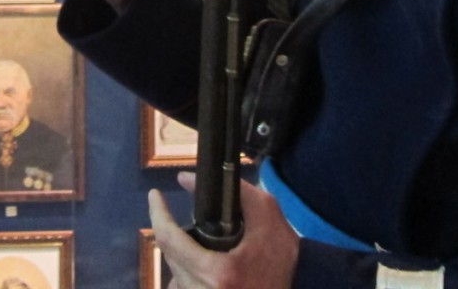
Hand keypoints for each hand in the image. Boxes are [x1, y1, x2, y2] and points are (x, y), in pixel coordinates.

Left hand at [149, 172, 298, 288]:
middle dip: (175, 237)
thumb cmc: (284, 255)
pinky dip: (189, 279)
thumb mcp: (267, 213)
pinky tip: (208, 272)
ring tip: (203, 252)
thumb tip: (187, 179)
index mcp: (219, 273)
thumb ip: (235, 191)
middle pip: (171, 259)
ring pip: (175, 280)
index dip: (158, 214)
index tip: (155, 196)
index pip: (170, 241)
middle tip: (187, 224)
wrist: (302, 287)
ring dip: (182, 261)